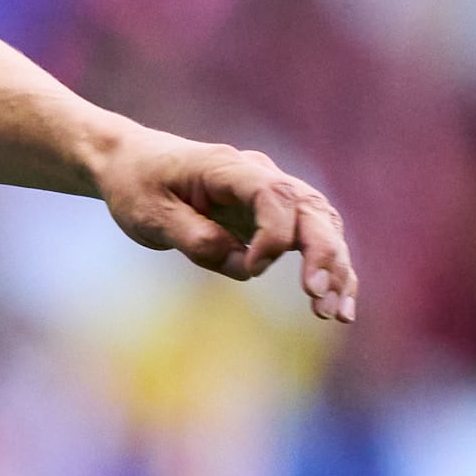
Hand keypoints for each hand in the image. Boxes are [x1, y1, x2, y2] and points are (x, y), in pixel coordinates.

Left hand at [93, 124, 358, 326]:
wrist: (134, 163)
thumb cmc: (138, 185)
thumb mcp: (149, 214)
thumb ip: (194, 237)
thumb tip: (241, 264)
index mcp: (228, 167)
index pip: (273, 194)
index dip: (273, 234)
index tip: (251, 269)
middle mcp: (261, 175)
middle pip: (311, 210)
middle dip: (322, 253)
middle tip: (317, 296)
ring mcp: (274, 195)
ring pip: (323, 226)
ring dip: (336, 268)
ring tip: (336, 312)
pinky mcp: (276, 217)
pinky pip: (314, 239)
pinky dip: (331, 270)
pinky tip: (341, 307)